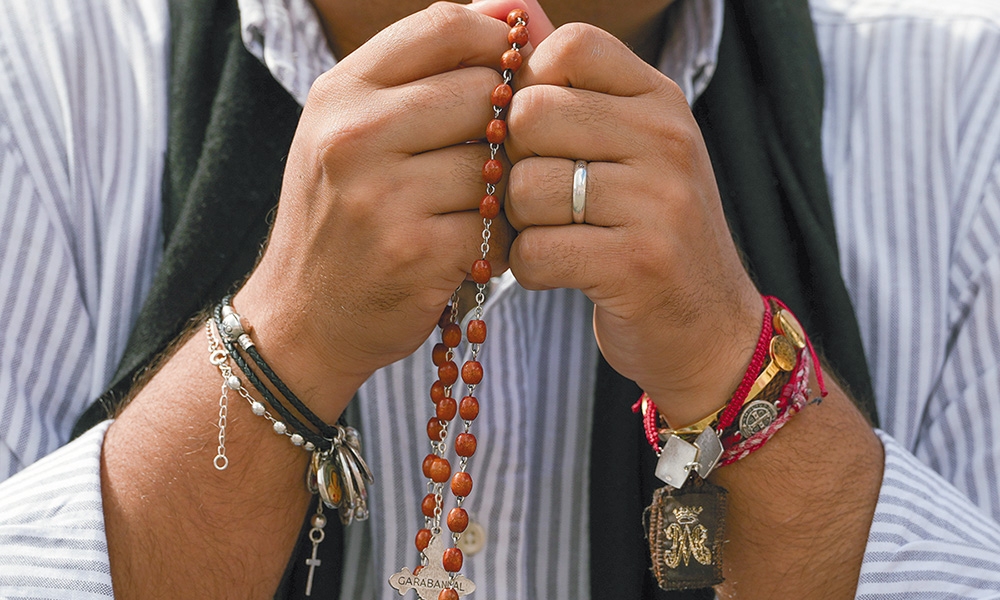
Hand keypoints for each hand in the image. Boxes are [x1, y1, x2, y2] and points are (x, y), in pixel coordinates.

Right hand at [235, 2, 537, 417]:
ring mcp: (383, 194)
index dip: (498, 40)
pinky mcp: (416, 251)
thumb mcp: (352, 131)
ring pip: (496, 161)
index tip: (513, 71)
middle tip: (494, 157)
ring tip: (474, 209)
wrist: (301, 317)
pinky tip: (472, 248)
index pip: (446, 25)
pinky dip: (498, 237)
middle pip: (485, 91)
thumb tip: (517, 11)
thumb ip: (424, 73)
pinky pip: (497, 223)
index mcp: (341, 93)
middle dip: (505, 124)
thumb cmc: (340, 216)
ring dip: (503, 188)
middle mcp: (354, 135)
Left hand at [503, 23, 762, 424]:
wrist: (708, 328)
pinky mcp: (638, 264)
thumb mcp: (628, 144)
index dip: (529, 86)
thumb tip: (510, 11)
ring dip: (520, 223)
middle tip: (540, 196)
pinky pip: (535, 251)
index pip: (568, 44)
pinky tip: (559, 271)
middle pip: (530, 114)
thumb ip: (574, 81)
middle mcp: (668, 139)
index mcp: (660, 99)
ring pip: (525, 187)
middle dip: (514, 163)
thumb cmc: (648, 229)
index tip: (541, 135)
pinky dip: (530, 270)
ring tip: (554, 236)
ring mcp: (660, 201)